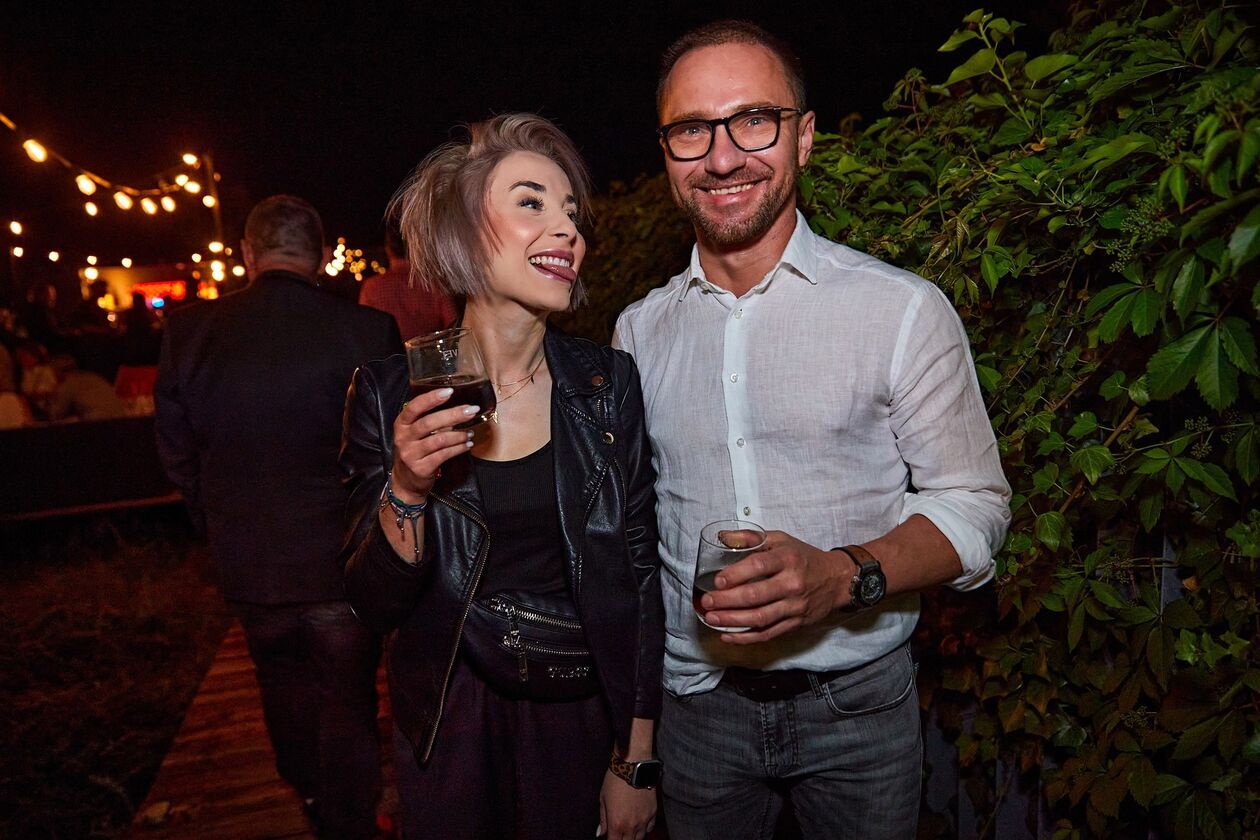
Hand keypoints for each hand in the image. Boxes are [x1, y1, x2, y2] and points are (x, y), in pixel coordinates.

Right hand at [389, 387, 477, 501]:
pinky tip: (467, 444)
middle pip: (429, 423)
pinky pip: (444, 455)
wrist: (406, 481)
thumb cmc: (414, 451)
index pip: (414, 407)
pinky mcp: (421, 468)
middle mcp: (403, 438)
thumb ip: (427, 419)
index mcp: (401, 425)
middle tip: (471, 410)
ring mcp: (411, 454)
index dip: (431, 398)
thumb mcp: (413, 433)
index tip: (449, 391)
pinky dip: (459, 448)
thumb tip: (456, 405)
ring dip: (459, 434)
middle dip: (453, 415)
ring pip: (439, 440)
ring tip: (470, 432)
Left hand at [599, 769, 655, 839]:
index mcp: (616, 824)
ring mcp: (644, 820)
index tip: (611, 837)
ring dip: (633, 836)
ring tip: (628, 829)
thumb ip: (603, 819)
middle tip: (619, 833)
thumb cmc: (615, 780)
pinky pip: (650, 828)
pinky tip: (639, 823)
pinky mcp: (653, 813)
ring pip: (640, 838)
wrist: (633, 765)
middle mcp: (631, 826)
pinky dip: (644, 828)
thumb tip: (600, 833)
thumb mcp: (603, 799)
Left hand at [700, 531, 853, 643]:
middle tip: (707, 602)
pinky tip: (728, 636)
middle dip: (727, 600)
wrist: (837, 580)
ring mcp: (795, 606)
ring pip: (761, 618)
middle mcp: (792, 583)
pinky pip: (768, 633)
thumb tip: (721, 537)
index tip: (717, 580)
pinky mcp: (796, 623)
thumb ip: (751, 538)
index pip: (759, 566)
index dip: (737, 574)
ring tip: (711, 619)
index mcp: (787, 559)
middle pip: (756, 595)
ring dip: (733, 621)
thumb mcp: (781, 539)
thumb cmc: (804, 557)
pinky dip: (746, 637)